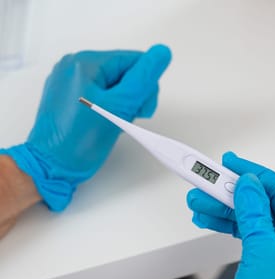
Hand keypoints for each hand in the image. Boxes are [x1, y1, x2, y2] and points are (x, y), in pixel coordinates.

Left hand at [0, 44, 170, 210]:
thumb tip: (161, 54)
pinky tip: (104, 122)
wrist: (52, 166)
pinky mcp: (69, 96)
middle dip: (134, 96)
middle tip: (125, 117)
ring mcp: (70, 82)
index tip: (138, 109)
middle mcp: (74, 66)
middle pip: (125, 72)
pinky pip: (102, 94)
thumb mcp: (120, 107)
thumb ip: (143, 79)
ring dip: (123, 104)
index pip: (135, 61)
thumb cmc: (78, 141)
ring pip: (116, 85)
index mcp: (84, 63)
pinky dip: (110, 108)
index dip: (145, 87)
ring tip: (112, 122)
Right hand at [187, 152, 274, 278]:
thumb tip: (250, 184)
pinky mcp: (262, 270)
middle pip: (262, 206)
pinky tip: (208, 221)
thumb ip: (255, 214)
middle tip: (207, 183)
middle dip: (232, 193)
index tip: (233, 164)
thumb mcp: (263, 252)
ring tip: (198, 202)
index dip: (257, 175)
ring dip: (224, 210)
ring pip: (250, 222)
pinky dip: (226, 228)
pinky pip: (245, 239)